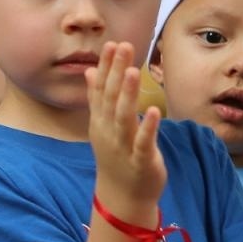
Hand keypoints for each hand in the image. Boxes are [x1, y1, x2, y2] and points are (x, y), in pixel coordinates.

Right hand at [87, 41, 165, 209]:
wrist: (122, 197)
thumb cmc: (116, 157)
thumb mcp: (103, 125)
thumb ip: (97, 98)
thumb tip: (88, 71)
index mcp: (100, 121)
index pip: (100, 89)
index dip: (105, 67)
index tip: (111, 44)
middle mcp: (107, 131)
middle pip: (110, 98)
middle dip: (116, 71)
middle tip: (123, 46)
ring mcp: (122, 146)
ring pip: (123, 117)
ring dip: (127, 94)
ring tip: (132, 71)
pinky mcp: (139, 161)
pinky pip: (142, 142)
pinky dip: (147, 127)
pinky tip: (154, 110)